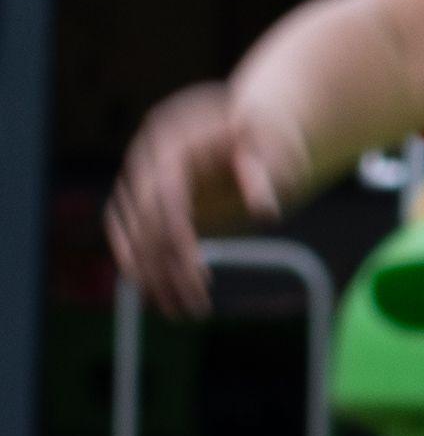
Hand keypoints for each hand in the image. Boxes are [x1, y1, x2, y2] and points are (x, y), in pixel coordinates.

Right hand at [105, 78, 316, 317]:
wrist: (257, 123)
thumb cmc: (269, 134)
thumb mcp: (275, 149)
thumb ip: (264, 176)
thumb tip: (266, 212)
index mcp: (173, 140)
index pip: (164, 190)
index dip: (174, 229)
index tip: (191, 265)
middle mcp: (149, 158)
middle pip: (144, 216)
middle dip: (164, 262)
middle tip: (192, 305)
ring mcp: (146, 178)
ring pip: (135, 232)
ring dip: (153, 274)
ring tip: (180, 312)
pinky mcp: (155, 200)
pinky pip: (140, 235)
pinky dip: (149, 266)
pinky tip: (165, 297)